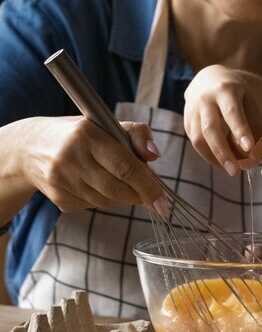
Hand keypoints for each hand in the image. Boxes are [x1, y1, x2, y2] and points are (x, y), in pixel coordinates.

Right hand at [19, 116, 168, 214]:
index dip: (148, 187)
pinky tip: (97, 185)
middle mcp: (71, 158)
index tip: (164, 203)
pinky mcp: (59, 199)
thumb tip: (154, 155)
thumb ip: (136, 134)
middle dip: (140, 195)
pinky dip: (104, 199)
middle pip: (118, 189)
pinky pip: (94, 206)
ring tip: (120, 181)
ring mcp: (62, 181)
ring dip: (122, 196)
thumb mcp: (106, 124)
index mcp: (87, 135)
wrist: (28, 148)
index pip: (126, 167)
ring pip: (107, 201)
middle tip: (152, 197)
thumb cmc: (79, 135)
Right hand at [184, 65, 261, 175]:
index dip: (240, 130)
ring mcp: (192, 111)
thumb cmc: (235, 93)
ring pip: (198, 139)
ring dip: (214, 158)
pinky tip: (222, 163)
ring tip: (230, 170)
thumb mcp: (248, 99)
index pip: (232, 112)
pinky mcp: (186, 122)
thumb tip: (260, 151)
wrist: (208, 79)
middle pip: (210, 129)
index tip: (249, 148)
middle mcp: (204, 99)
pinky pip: (195, 142)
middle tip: (235, 171)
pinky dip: (209, 155)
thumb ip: (254, 121)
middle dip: (223, 152)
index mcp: (224, 90)